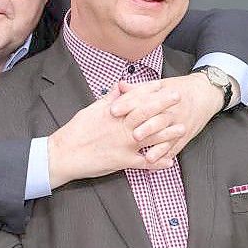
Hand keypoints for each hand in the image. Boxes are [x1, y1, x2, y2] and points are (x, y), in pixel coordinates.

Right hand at [47, 84, 183, 188]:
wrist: (64, 154)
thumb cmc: (76, 131)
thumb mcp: (91, 110)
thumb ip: (108, 99)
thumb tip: (119, 87)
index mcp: (113, 113)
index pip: (135, 97)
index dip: (149, 90)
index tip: (162, 84)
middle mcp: (121, 126)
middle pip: (147, 113)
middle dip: (164, 104)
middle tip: (178, 97)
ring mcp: (124, 144)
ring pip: (151, 136)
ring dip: (168, 133)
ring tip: (182, 128)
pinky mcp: (122, 161)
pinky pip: (144, 163)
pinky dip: (157, 163)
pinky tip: (170, 161)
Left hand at [110, 73, 238, 166]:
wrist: (205, 94)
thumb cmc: (177, 89)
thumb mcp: (158, 85)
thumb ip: (137, 89)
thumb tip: (119, 86)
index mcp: (161, 96)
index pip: (141, 99)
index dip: (127, 104)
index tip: (112, 110)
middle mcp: (171, 110)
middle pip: (157, 119)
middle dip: (146, 128)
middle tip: (133, 135)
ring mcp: (179, 124)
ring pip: (168, 137)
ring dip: (158, 148)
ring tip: (148, 157)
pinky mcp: (185, 136)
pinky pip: (176, 147)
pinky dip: (166, 156)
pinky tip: (157, 165)